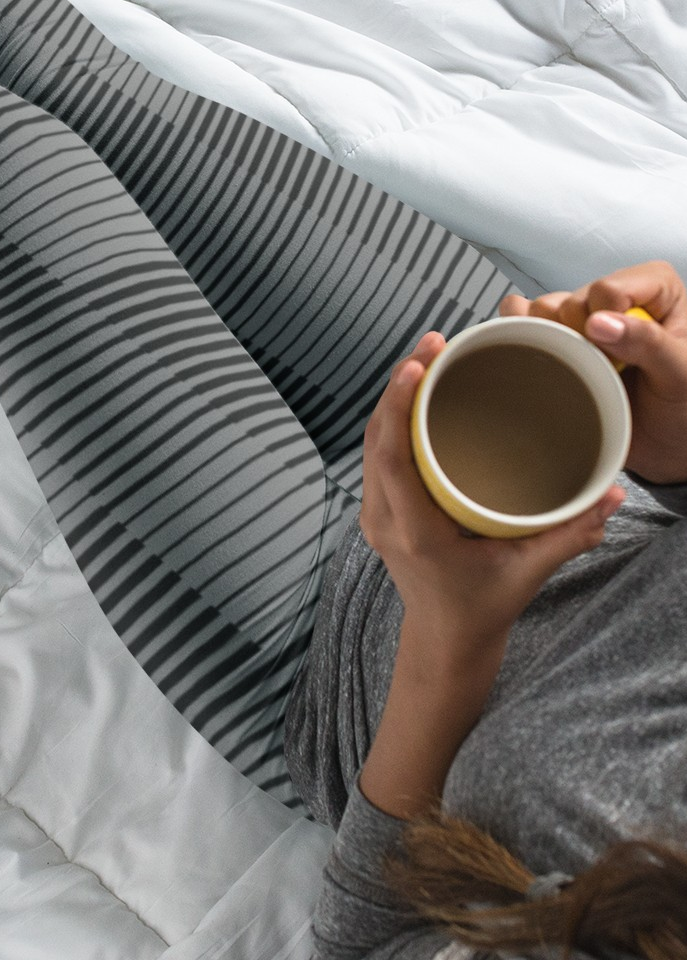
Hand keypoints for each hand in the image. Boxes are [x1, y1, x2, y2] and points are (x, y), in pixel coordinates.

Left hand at [359, 333, 624, 649]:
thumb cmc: (482, 609)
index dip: (397, 406)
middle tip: (432, 343)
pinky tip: (415, 392)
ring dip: (393, 397)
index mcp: (413, 531)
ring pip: (371, 441)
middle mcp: (383, 517)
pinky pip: (377, 453)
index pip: (391, 457)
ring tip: (425, 356)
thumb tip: (612, 493)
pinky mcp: (377, 508)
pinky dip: (392, 419)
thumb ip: (569, 535)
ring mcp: (374, 512)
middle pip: (375, 437)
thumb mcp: (528, 573)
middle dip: (398, 385)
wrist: (445, 640)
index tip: (417, 364)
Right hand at [500, 260, 686, 486]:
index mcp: (656, 290)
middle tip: (606, 369)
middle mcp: (616, 298)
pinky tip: (548, 360)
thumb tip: (598, 323)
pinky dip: (522, 338)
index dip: (607, 324)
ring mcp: (583, 319)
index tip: (623, 357)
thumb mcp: (681, 374)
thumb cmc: (683, 407)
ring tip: (582, 370)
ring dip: (552, 344)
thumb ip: (649, 344)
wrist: (662, 446)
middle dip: (580, 340)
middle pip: (569, 303)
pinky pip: (519, 320)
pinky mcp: (557, 339)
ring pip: (541, 311)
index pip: (607, 289)